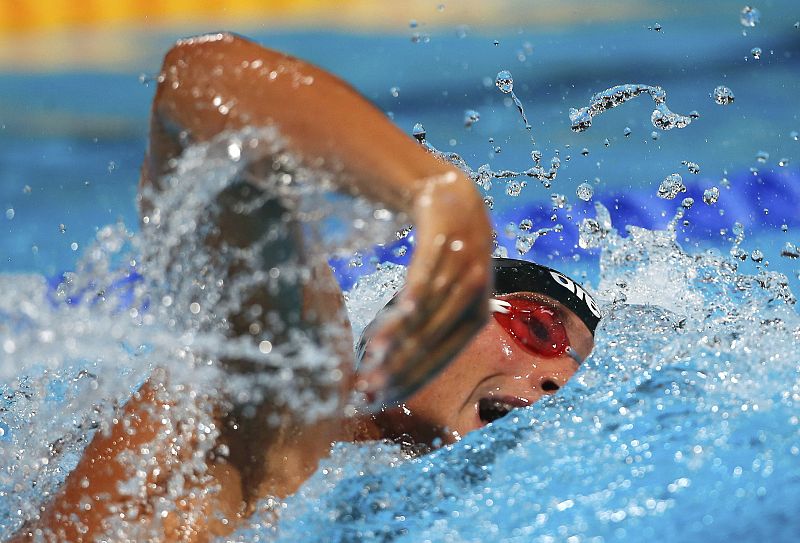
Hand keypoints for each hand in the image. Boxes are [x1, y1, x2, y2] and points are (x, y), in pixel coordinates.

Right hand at [358, 170, 492, 404]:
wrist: (453, 200)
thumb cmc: (442, 259)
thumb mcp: (439, 297)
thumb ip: (421, 328)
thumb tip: (386, 363)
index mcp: (474, 322)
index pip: (439, 362)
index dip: (408, 381)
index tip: (377, 398)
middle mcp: (475, 301)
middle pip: (432, 343)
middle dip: (399, 367)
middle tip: (368, 386)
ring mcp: (464, 271)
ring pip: (428, 313)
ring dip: (400, 336)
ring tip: (372, 355)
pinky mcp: (448, 244)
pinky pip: (428, 274)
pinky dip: (415, 294)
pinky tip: (399, 310)